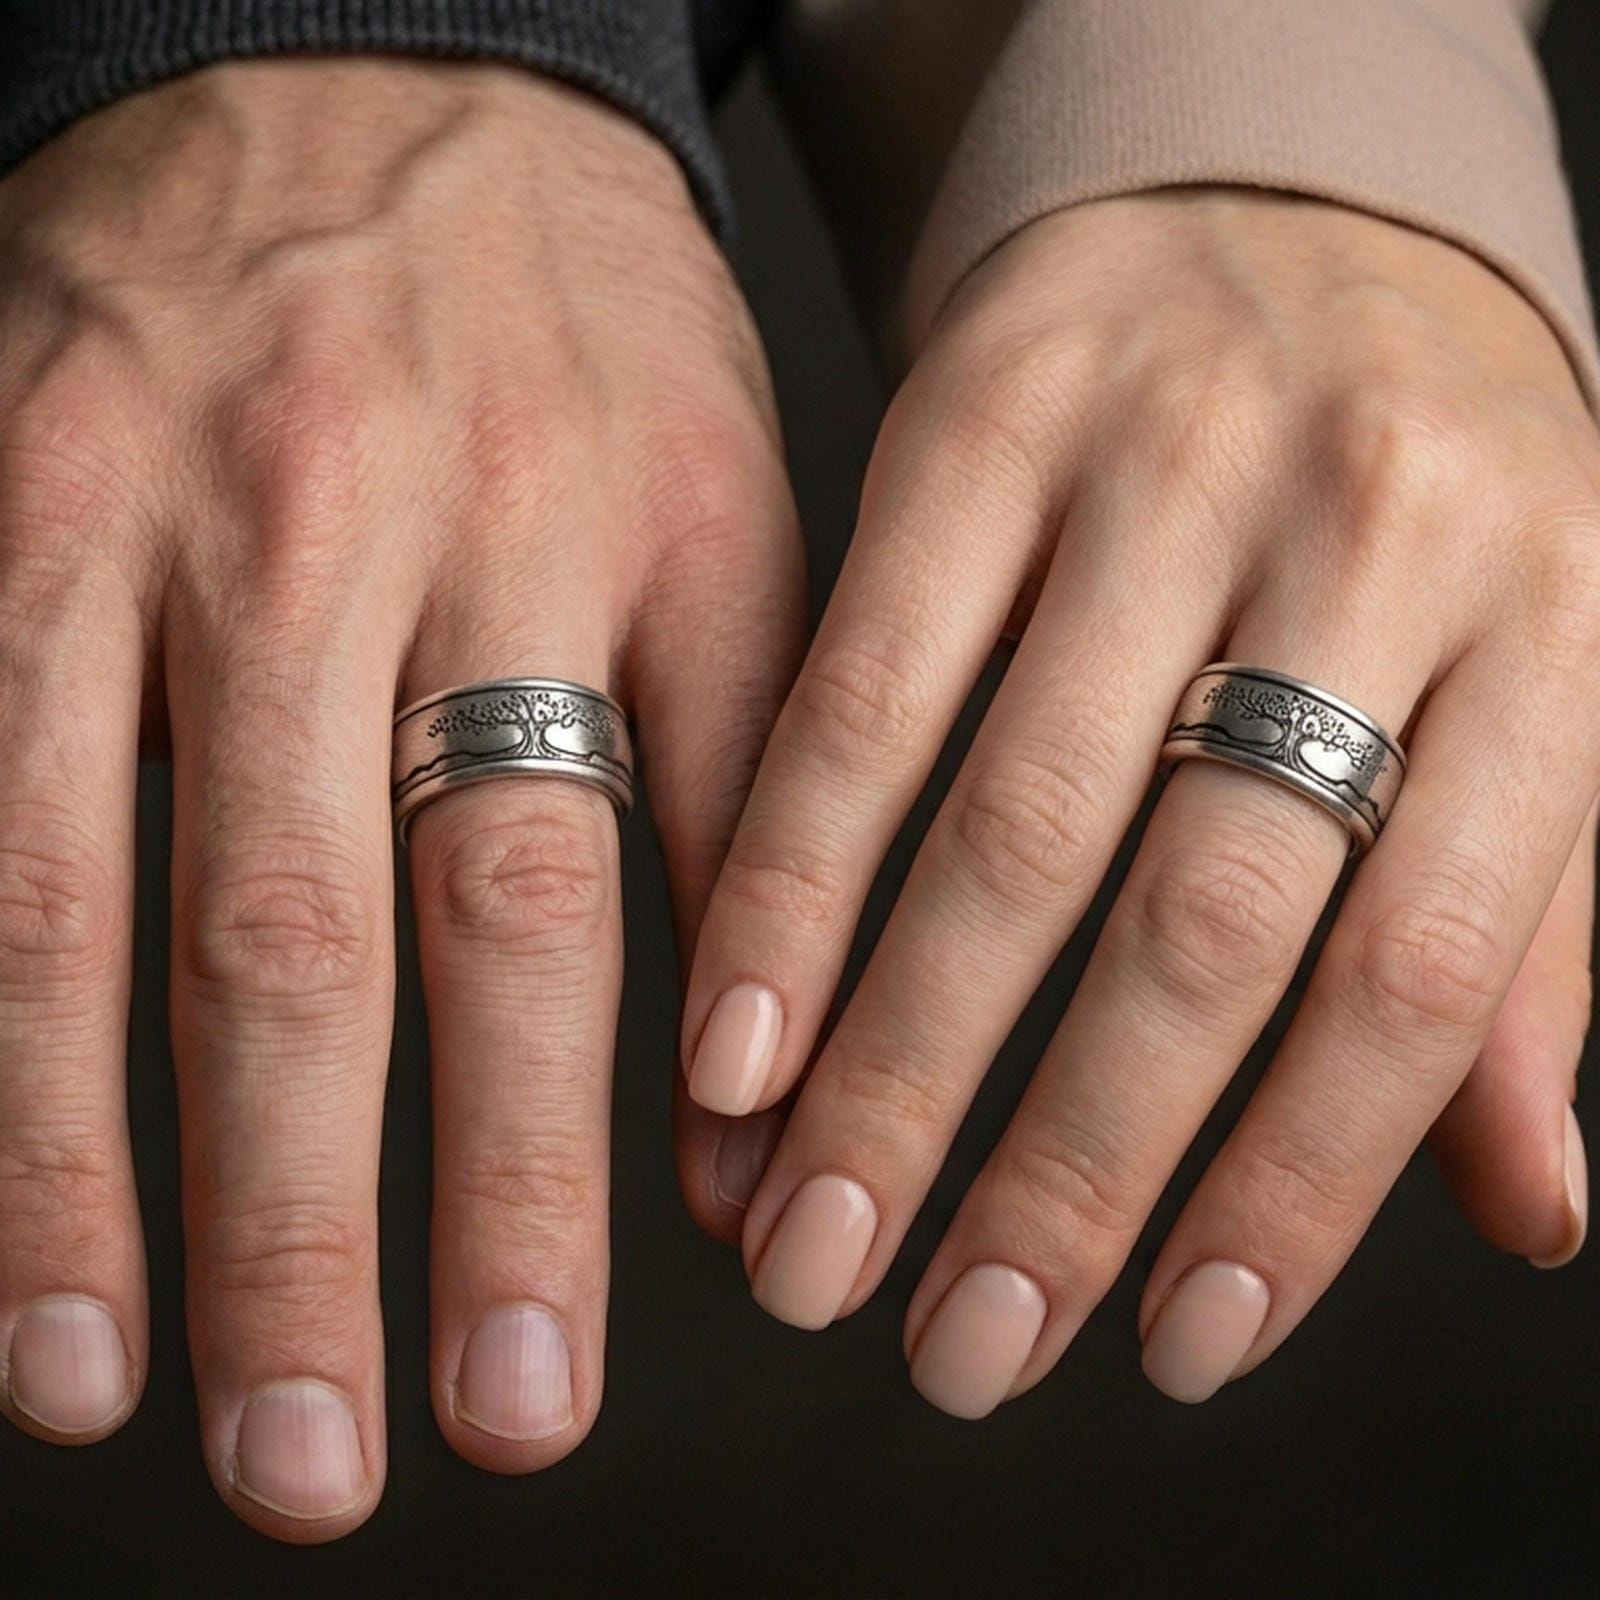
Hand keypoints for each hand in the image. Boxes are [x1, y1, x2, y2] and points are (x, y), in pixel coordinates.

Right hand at [0, 61, 800, 1537]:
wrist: (383, 68)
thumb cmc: (580, 329)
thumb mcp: (735, 520)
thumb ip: (750, 811)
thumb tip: (754, 1125)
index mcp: (594, 539)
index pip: (570, 900)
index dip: (548, 1169)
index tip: (542, 1382)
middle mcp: (371, 535)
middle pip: (340, 928)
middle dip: (334, 1219)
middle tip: (336, 1463)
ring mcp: (158, 519)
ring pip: (114, 888)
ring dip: (109, 1170)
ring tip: (125, 1393)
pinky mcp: (4, 506)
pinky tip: (2, 1187)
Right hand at [680, 189, 1596, 1415]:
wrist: (1279, 202)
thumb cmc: (1412, 491)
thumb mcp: (1536, 676)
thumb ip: (1528, 938)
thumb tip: (1528, 1205)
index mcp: (1555, 610)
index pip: (1424, 964)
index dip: (1297, 1182)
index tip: (1179, 1342)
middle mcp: (1366, 530)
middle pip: (1201, 915)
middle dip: (1064, 1165)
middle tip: (960, 1345)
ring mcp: (1158, 462)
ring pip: (1013, 823)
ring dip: (900, 1067)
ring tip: (816, 1243)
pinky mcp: (975, 419)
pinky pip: (867, 684)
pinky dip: (792, 881)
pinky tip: (740, 1039)